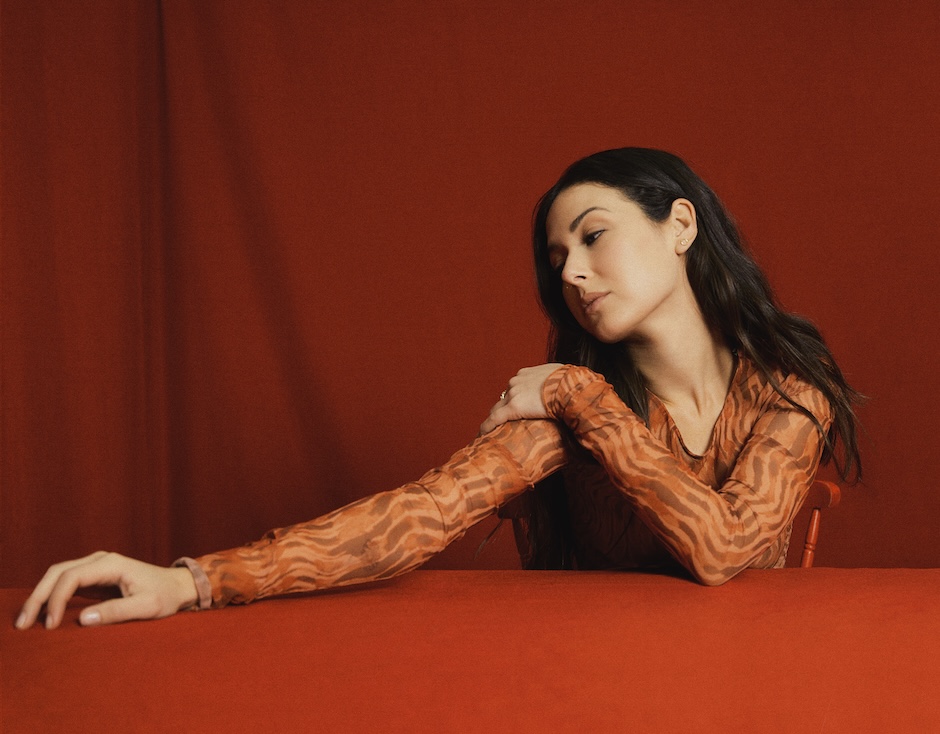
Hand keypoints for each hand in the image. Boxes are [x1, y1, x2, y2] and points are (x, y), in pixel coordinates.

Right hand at [15, 551, 198, 629]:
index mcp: (111, 564)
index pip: (72, 577)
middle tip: (23, 624)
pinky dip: (50, 596)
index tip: (50, 625)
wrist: (176, 586)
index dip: (56, 600)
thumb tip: (83, 619)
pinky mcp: (93, 576)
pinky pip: (65, 582)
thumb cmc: (164, 595)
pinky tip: (41, 614)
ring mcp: (95, 566)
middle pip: (57, 572)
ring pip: (57, 575)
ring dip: (40, 595)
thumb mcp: (147, 607)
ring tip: (26, 621)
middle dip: (38, 596)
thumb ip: (117, 612)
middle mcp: (100, 560)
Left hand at [479, 363, 563, 434]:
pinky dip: (487, 427)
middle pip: (503, 398)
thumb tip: (564, 393)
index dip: (513, 399)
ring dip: (494, 419)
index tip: (514, 408)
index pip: (514, 388)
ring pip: (497, 408)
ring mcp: (513, 394)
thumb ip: (555, 384)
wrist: (569, 386)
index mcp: (526, 375)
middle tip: (500, 422)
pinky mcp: (513, 408)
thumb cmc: (571, 383)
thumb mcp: (561, 378)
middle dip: (502, 409)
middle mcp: (516, 382)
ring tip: (490, 431)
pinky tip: (483, 435)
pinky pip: (495, 419)